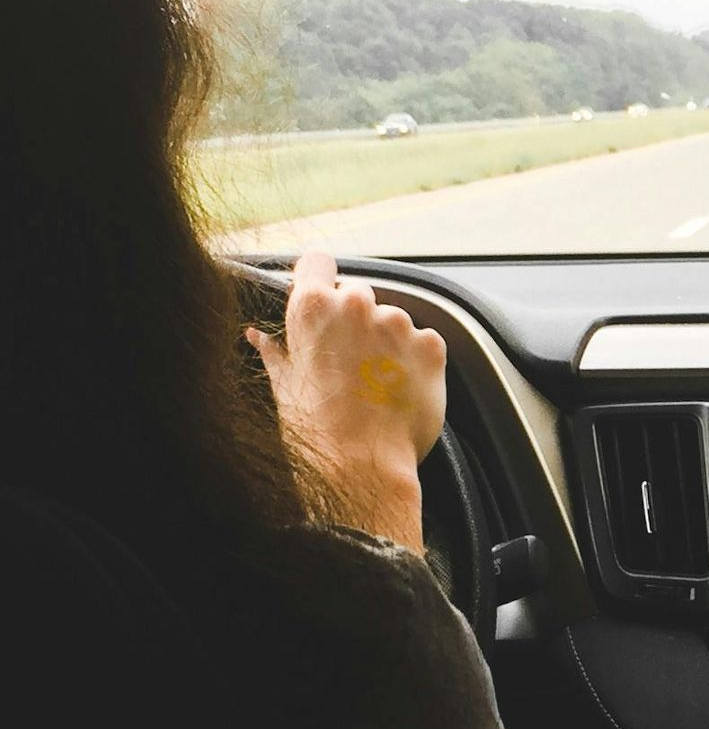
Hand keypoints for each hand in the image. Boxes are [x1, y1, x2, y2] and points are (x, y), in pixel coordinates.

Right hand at [246, 251, 446, 535]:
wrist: (360, 467)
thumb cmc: (315, 431)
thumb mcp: (284, 388)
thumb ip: (275, 352)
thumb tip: (258, 336)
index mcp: (314, 307)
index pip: (316, 262)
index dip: (318, 278)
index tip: (322, 296)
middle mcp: (358, 304)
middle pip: (356, 294)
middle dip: (353, 319)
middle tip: (347, 361)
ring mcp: (398, 323)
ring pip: (391, 319)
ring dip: (386, 342)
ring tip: (374, 383)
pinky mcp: (430, 345)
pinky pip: (422, 341)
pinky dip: (413, 360)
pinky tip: (397, 389)